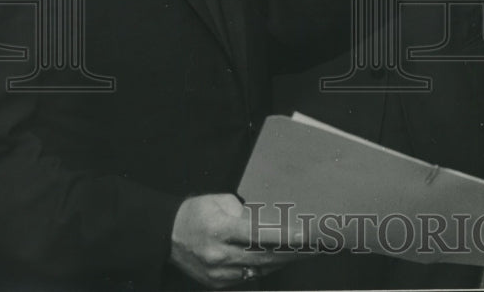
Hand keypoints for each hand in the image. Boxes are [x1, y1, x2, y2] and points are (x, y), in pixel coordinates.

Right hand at [170, 193, 304, 287]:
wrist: (167, 236)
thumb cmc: (196, 213)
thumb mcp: (220, 201)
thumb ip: (245, 212)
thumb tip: (268, 224)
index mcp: (220, 229)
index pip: (259, 234)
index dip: (285, 236)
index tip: (306, 235)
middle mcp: (219, 255)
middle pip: (263, 257)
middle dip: (292, 252)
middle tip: (316, 246)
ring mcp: (218, 273)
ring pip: (258, 270)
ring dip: (283, 261)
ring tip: (304, 253)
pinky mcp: (217, 283)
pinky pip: (248, 277)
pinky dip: (265, 268)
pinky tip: (281, 260)